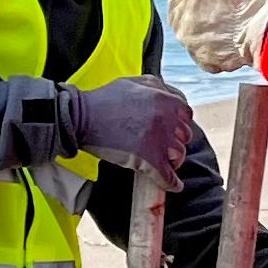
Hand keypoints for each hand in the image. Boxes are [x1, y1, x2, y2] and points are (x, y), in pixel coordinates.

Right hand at [67, 77, 193, 189]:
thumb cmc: (103, 100)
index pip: (186, 115)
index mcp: (164, 100)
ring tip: (163, 162)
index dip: (178, 123)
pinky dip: (172, 183)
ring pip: (179, 156)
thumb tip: (168, 95)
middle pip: (184, 137)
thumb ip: (155, 87)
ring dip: (172, 160)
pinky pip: (168, 177)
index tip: (171, 129)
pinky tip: (174, 185)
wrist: (81, 117)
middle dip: (175, 141)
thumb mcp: (133, 82)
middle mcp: (166, 120)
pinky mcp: (149, 160)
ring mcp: (159, 141)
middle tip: (162, 146)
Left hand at [167, 0, 267, 73]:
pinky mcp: (207, 62)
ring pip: (194, 32)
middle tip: (228, 6)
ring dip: (207, 28)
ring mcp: (192, 45)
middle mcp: (181, 22)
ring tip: (233, 23)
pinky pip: (205, 53)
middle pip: (184, 10)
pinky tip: (232, 40)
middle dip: (200, 7)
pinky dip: (216, 48)